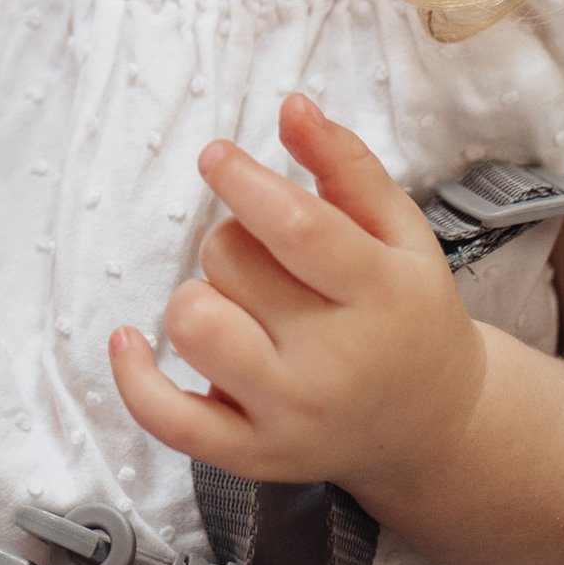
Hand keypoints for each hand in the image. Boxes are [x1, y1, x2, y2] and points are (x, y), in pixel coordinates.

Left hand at [108, 93, 486, 503]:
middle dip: (236, 239)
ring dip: (202, 295)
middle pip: (232, 262)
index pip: (297, 228)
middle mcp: (335, 363)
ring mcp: (291, 416)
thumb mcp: (402, 231)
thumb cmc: (407, 312)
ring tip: (239, 304)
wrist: (434, 429)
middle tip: (271, 259)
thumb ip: (348, 164)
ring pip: (195, 323)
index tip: (214, 155)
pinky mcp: (254, 458)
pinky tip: (129, 340)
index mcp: (381, 294)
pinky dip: (136, 380)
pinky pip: (172, 423)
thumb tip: (292, 105)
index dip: (244, 181)